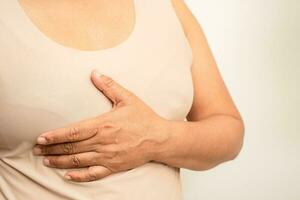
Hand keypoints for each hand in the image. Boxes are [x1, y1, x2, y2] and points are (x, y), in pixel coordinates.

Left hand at [33, 70, 169, 181]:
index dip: (55, 135)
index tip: (41, 138)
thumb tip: (94, 72)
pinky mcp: (114, 166)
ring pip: (79, 161)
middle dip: (52, 149)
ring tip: (46, 161)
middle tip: (37, 150)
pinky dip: (80, 176)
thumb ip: (109, 86)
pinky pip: (94, 173)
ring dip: (60, 162)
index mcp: (103, 125)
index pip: (73, 131)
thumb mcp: (128, 98)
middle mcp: (103, 142)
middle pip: (72, 147)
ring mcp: (108, 156)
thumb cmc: (144, 118)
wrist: (159, 138)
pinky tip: (68, 175)